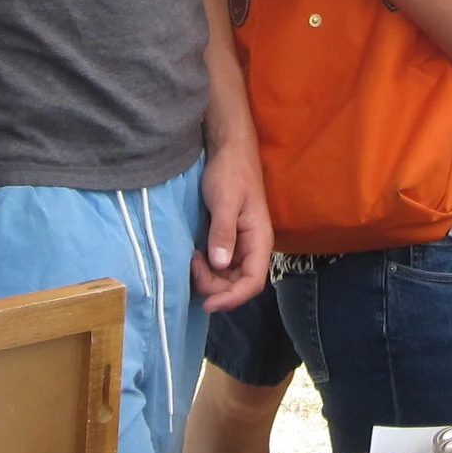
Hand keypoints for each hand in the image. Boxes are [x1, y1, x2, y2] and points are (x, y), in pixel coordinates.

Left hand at [195, 134, 272, 312]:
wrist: (228, 150)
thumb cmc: (230, 172)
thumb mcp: (225, 201)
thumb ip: (224, 232)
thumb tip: (220, 264)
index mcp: (259, 240)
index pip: (252, 282)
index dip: (232, 298)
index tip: (208, 303)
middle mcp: (253, 247)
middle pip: (238, 284)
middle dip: (215, 285)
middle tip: (192, 266)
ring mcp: (241, 244)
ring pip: (228, 277)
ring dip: (209, 277)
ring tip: (192, 258)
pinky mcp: (228, 239)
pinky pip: (220, 265)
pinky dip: (207, 267)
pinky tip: (194, 255)